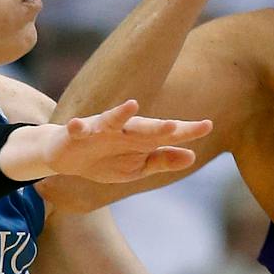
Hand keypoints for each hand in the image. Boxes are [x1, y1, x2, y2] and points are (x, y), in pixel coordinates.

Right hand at [15, 100, 212, 183]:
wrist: (66, 157)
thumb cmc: (105, 159)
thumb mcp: (135, 167)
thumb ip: (161, 160)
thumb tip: (192, 156)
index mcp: (139, 140)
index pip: (165, 135)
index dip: (185, 131)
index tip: (207, 125)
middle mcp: (122, 130)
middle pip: (143, 128)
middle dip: (157, 128)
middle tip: (175, 126)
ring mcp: (99, 130)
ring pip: (112, 121)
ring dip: (121, 114)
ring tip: (132, 106)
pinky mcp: (76, 133)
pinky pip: (77, 129)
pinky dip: (77, 126)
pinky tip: (77, 124)